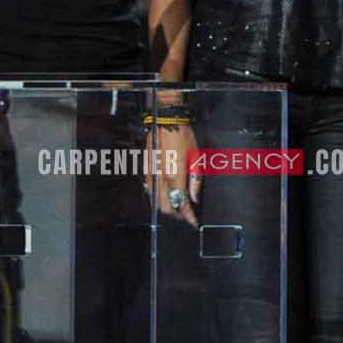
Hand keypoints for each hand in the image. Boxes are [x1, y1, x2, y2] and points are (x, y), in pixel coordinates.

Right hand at [146, 91, 200, 225]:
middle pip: (166, 207)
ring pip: (156, 201)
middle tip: (187, 214)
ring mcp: (151, 174)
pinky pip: (150, 190)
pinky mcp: (146, 170)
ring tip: (178, 205)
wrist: (166, 120)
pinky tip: (166, 194)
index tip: (193, 222)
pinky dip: (158, 197)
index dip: (188, 216)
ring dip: (167, 206)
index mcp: (175, 176)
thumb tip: (195, 197)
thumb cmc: (183, 135)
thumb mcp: (197, 157)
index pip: (182, 204)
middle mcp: (161, 178)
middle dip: (177, 213)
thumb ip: (195, 180)